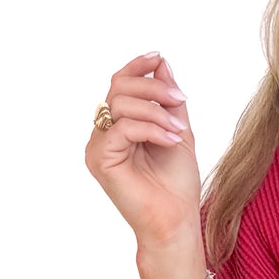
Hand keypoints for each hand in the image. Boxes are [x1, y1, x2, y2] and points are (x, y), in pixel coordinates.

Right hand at [84, 50, 198, 242]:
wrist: (176, 221)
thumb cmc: (177, 184)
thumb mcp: (178, 130)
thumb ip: (168, 100)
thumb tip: (161, 63)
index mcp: (119, 127)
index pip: (119, 85)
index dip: (136, 67)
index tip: (157, 57)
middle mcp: (103, 135)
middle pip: (118, 88)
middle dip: (152, 88)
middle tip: (179, 100)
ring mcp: (98, 147)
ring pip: (120, 104)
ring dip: (155, 110)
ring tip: (178, 129)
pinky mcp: (99, 160)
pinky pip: (123, 128)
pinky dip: (150, 128)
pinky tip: (171, 140)